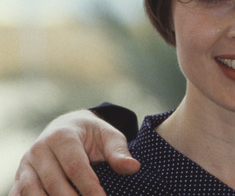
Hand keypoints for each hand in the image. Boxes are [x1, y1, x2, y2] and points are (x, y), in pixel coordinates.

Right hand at [9, 110, 140, 195]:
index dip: (90, 187)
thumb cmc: (92, 135)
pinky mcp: (20, 177)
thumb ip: (119, 152)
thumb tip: (133, 167)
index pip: (75, 167)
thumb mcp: (109, 137)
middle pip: (54, 183)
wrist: (66, 127)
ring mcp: (26, 164)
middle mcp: (39, 149)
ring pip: (33, 192)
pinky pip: (19, 195)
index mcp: (62, 136)